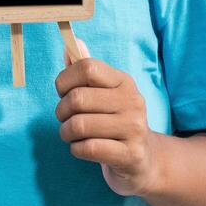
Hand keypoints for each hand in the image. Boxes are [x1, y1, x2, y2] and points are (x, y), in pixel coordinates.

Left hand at [54, 38, 158, 196]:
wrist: (144, 160)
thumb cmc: (114, 122)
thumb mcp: (103, 94)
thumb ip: (85, 70)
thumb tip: (71, 45)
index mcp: (124, 82)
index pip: (87, 68)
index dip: (65, 80)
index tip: (63, 92)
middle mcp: (132, 101)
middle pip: (78, 98)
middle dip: (61, 111)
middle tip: (65, 119)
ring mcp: (134, 129)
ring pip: (79, 125)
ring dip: (66, 132)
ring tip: (71, 135)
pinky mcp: (131, 155)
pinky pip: (89, 148)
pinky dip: (76, 149)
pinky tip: (81, 148)